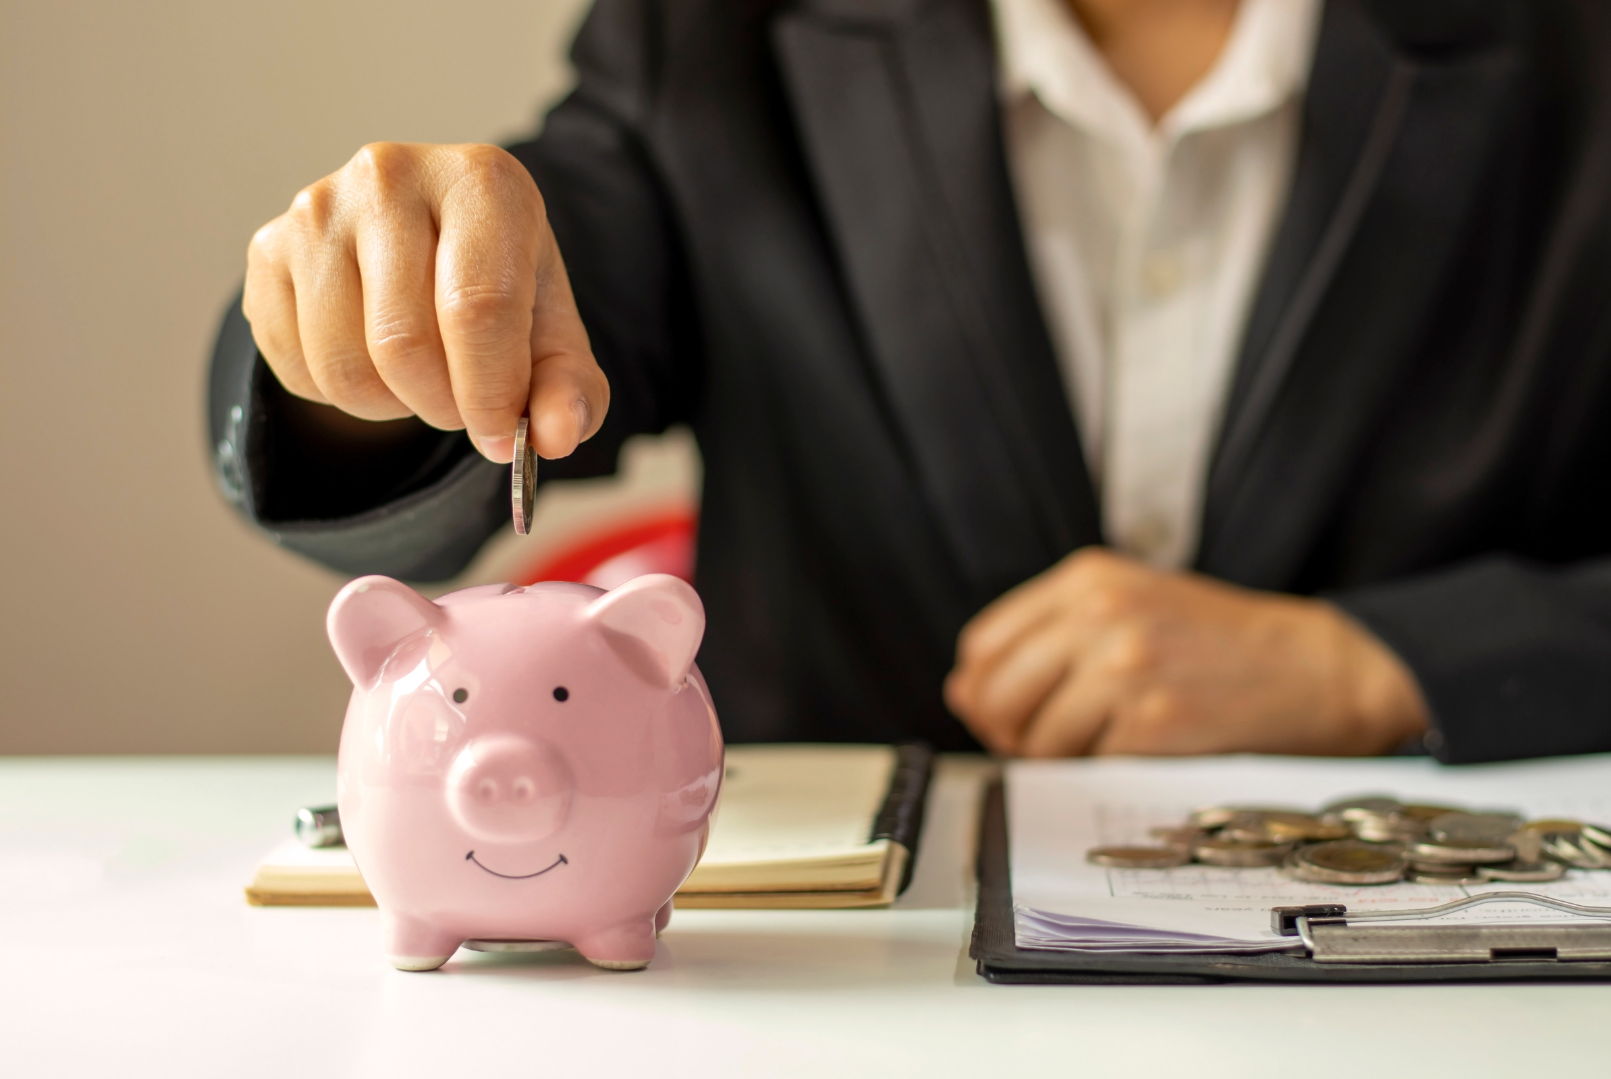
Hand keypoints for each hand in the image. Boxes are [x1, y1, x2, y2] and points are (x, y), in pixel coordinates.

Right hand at [242, 143, 607, 461]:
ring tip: (421, 379)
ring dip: (391, 406)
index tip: (504, 437)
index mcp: (482, 181)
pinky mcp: (269, 247)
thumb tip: (556, 437)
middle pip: (405, 344)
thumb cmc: (497, 284)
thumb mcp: (551, 332)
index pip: (478, 308)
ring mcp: (319, 208)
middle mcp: (392, 175)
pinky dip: (340, 395)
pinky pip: (296, 366)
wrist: (428, 242)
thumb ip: (571, 389)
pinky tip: (372, 360)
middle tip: (463, 406)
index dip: (491, 393)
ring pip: (344, 366)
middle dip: (442, 405)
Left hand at [944, 548, 1428, 757]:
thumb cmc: (1214, 644)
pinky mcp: (1152, 721)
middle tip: (1048, 743)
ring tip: (1102, 745)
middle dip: (1010, 732)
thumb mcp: (1126, 609)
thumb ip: (1044, 641)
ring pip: (1035, 739)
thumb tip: (963, 693)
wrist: (1314, 668)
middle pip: (996, 693)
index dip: (985, 690)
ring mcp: (1125, 667)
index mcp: (1085, 578)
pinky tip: (1135, 753)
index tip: (1011, 710)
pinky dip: (1099, 772)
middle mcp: (1099, 613)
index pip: (983, 645)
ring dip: (1056, 760)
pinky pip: (1085, 766)